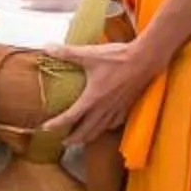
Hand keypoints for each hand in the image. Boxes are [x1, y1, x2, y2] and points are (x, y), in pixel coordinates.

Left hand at [42, 37, 167, 142]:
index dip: (56, 124)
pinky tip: (105, 126)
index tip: (45, 128)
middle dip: (73, 139)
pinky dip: (106, 128)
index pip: (70, 117)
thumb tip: (47, 48)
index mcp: (92, 99)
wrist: (145, 60)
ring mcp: (117, 109)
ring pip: (100, 130)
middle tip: (63, 143)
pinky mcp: (127, 106)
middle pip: (86, 131)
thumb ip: (67, 53)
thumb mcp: (89, 54)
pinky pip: (114, 124)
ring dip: (89, 137)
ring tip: (81, 140)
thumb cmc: (117, 58)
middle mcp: (104, 109)